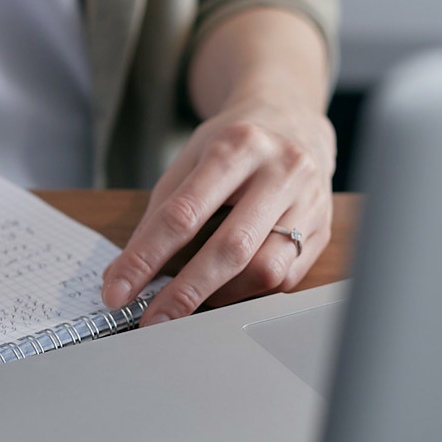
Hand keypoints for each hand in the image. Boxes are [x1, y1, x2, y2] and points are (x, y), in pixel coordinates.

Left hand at [101, 100, 335, 323]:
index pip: (182, 215)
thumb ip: (158, 214)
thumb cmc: (232, 145)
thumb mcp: (188, 160)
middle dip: (184, 292)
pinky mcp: (324, 230)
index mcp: (236, 146)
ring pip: (264, 270)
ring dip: (219, 295)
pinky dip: (246, 291)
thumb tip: (125, 273)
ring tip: (191, 298)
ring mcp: (311, 201)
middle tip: (152, 320)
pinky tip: (226, 286)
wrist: (291, 121)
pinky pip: (284, 278)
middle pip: (230, 248)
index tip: (117, 291)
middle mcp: (282, 171)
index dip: (145, 258)